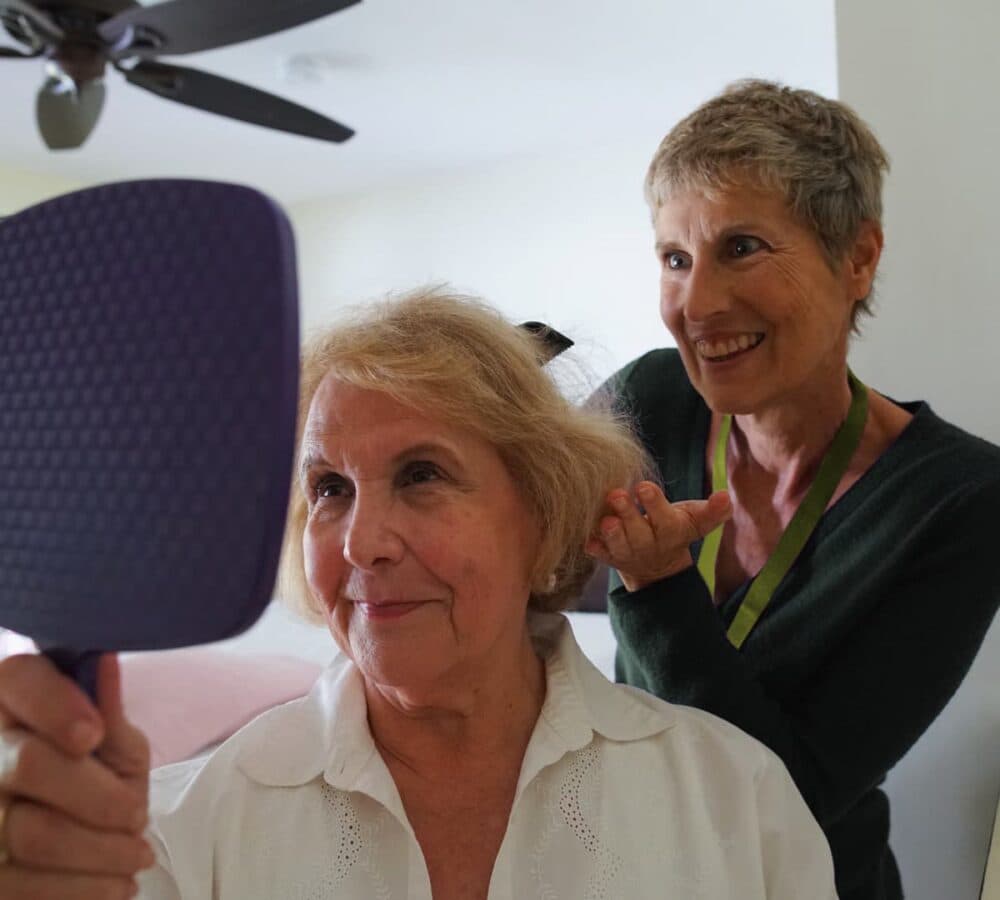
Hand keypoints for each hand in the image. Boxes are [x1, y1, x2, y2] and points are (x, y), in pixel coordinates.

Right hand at [0, 653, 153, 898]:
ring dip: (97, 851)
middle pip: (28, 763)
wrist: (85, 844)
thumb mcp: (115, 747)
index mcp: (16, 701)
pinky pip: (23, 885)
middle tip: (137, 816)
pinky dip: (80, 889)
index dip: (54, 705)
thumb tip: (106, 662)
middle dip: (96, 797)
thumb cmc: (102, 781)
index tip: (92, 734)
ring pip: (29, 832)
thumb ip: (109, 714)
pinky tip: (115, 885)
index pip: (20, 679)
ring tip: (137, 858)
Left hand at [585, 481, 731, 591]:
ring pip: (618, 545)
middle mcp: (647, 544)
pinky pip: (599, 554)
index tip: (644, 486)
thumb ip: (712, 511)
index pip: (664, 518)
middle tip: (616, 494)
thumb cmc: (675, 528)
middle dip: (627, 515)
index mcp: (670, 532)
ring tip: (605, 520)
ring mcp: (626, 552)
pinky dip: (593, 547)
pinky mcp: (608, 556)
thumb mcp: (696, 521)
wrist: (657, 566)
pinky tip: (587, 536)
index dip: (654, 503)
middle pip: (638, 533)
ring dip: (611, 533)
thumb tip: (726, 496)